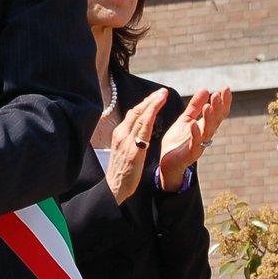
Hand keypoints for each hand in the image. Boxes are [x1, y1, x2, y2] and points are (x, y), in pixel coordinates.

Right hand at [106, 88, 167, 204]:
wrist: (114, 187)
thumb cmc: (121, 171)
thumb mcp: (123, 150)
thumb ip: (130, 139)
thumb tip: (137, 131)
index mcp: (119, 134)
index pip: (132, 114)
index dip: (144, 104)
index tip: (155, 96)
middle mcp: (121, 134)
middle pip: (136, 112)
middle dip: (150, 100)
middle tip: (162, 91)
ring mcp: (127, 141)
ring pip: (140, 117)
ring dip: (152, 104)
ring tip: (163, 95)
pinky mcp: (134, 150)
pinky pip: (144, 130)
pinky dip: (151, 116)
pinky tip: (158, 110)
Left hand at [157, 86, 231, 191]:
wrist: (167, 162)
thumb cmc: (178, 141)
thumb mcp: (185, 119)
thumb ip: (194, 106)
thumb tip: (206, 89)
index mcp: (205, 126)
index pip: (218, 113)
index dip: (223, 102)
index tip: (226, 88)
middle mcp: (205, 135)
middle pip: (216, 121)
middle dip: (218, 108)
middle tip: (217, 94)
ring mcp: (199, 145)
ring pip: (208, 131)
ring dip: (209, 119)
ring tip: (208, 106)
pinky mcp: (190, 154)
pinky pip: (195, 143)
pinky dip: (195, 133)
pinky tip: (193, 123)